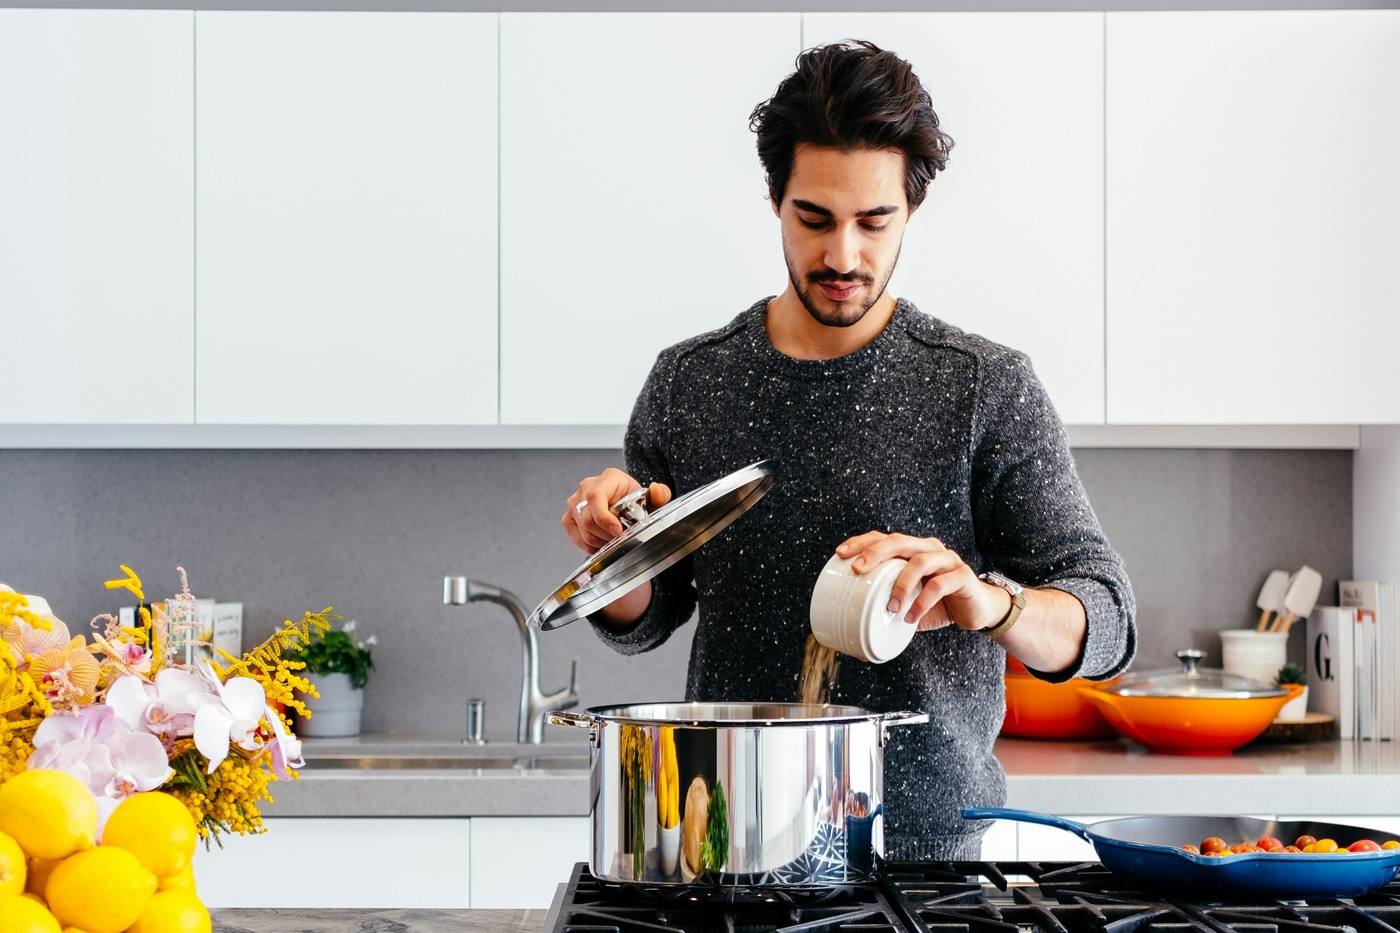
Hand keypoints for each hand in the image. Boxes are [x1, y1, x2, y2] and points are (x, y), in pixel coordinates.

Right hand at [562, 468, 673, 553]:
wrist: (625, 503)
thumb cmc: (636, 500)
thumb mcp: (651, 499)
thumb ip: (660, 495)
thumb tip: (656, 490)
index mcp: (608, 478)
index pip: (595, 497)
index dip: (604, 517)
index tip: (617, 531)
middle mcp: (587, 487)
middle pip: (588, 519)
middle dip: (606, 535)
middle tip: (620, 540)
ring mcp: (575, 502)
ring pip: (582, 530)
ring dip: (599, 541)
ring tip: (613, 541)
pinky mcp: (569, 516)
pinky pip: (575, 535)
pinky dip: (588, 545)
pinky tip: (601, 545)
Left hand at [834, 532, 1008, 632]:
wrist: (978, 612)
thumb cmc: (939, 606)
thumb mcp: (908, 606)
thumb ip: (887, 612)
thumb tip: (856, 644)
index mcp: (912, 550)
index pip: (883, 538)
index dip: (861, 542)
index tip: (840, 554)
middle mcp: (929, 549)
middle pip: (899, 541)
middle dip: (875, 553)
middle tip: (858, 570)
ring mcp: (947, 560)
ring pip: (919, 561)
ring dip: (901, 584)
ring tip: (890, 607)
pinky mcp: (963, 576)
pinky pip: (940, 585)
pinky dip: (923, 601)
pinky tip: (912, 617)